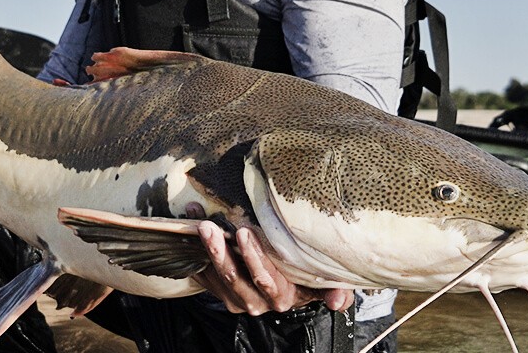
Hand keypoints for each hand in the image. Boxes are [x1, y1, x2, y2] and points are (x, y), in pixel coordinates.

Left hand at [190, 221, 354, 314]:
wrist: (286, 288)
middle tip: (211, 227)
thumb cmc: (305, 278)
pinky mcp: (219, 292)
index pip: (265, 279)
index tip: (245, 232)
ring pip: (217, 276)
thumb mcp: (322, 284)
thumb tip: (338, 301)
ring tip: (199, 224)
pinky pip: (203, 272)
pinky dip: (195, 249)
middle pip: (235, 278)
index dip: (254, 258)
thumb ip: (333, 290)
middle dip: (221, 252)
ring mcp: (235, 299)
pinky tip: (189, 225)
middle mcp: (256, 302)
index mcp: (281, 297)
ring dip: (206, 250)